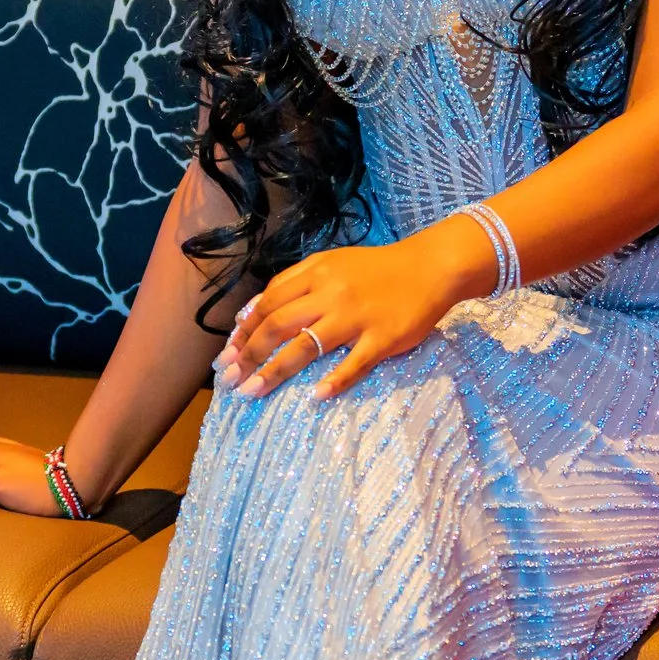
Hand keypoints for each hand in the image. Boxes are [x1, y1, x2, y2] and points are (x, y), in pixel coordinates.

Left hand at [218, 224, 491, 401]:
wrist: (431, 267)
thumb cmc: (378, 269)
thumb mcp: (332, 263)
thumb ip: (295, 283)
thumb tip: (254, 312)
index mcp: (316, 272)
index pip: (268, 302)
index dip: (244, 330)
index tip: (227, 354)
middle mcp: (331, 293)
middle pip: (278, 325)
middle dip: (248, 354)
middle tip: (229, 379)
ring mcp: (357, 317)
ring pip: (306, 346)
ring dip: (274, 371)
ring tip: (252, 392)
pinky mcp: (383, 338)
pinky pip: (354, 363)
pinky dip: (333, 381)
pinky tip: (315, 397)